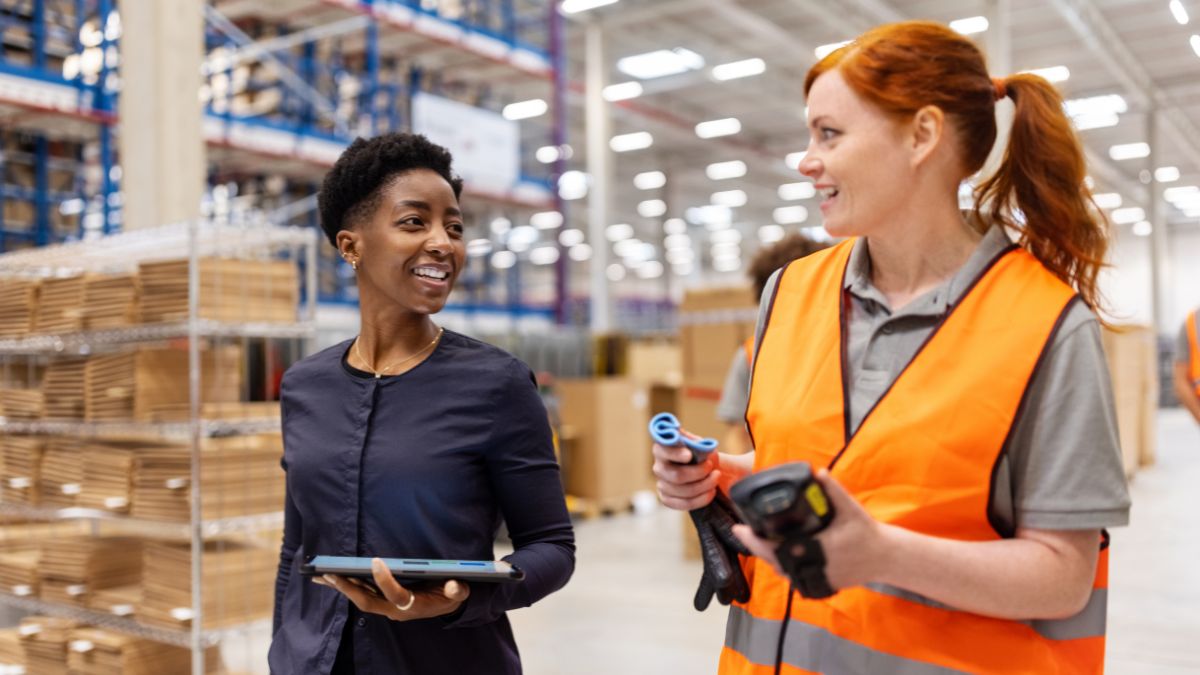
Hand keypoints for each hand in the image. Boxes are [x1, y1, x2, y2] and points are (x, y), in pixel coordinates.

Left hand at [313, 558, 469, 620]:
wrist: (446, 606)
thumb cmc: (450, 595)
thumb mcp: (458, 592)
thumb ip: (456, 590)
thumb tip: (453, 585)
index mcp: (413, 605)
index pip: (395, 595)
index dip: (385, 580)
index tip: (376, 560)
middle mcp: (395, 609)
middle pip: (367, 601)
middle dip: (348, 588)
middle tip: (330, 574)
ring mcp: (386, 607)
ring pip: (360, 598)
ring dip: (342, 587)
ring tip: (322, 575)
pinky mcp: (382, 602)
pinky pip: (361, 595)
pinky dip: (346, 586)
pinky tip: (333, 578)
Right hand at [652, 439, 721, 509]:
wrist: (705, 469)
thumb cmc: (700, 453)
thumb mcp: (700, 444)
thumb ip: (696, 444)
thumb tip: (698, 447)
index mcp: (662, 449)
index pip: (663, 451)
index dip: (675, 454)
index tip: (689, 455)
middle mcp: (658, 467)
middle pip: (676, 475)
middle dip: (698, 472)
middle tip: (711, 466)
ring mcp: (661, 484)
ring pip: (683, 491)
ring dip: (704, 485)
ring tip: (716, 477)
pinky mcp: (667, 499)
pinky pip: (684, 504)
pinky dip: (701, 499)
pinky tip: (711, 491)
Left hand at [732, 469, 886, 590]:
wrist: (885, 558)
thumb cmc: (866, 532)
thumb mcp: (851, 509)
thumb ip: (834, 491)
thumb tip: (819, 472)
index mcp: (817, 549)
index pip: (777, 549)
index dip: (756, 541)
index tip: (741, 528)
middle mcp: (814, 567)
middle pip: (774, 562)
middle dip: (756, 548)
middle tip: (742, 532)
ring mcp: (818, 579)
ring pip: (784, 573)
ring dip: (768, 558)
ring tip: (754, 541)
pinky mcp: (822, 584)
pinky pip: (795, 579)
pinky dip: (783, 568)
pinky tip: (774, 557)